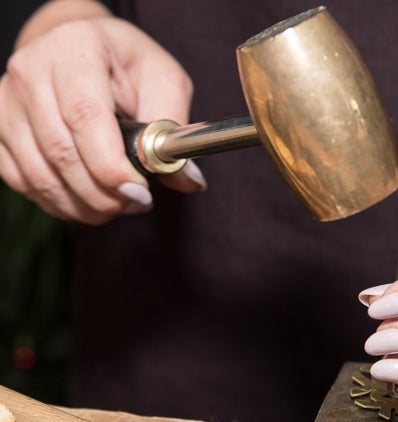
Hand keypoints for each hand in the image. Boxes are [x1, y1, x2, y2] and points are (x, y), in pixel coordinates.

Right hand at [0, 8, 204, 223]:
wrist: (77, 50)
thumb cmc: (124, 66)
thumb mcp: (162, 81)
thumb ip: (175, 130)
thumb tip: (190, 180)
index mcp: (75, 49)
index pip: (85, 117)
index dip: (111, 168)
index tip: (140, 195)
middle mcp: (31, 70)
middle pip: (61, 153)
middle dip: (103, 195)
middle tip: (134, 205)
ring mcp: (7, 101)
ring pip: (40, 176)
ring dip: (83, 205)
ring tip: (115, 206)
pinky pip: (23, 182)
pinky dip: (58, 203)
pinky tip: (86, 201)